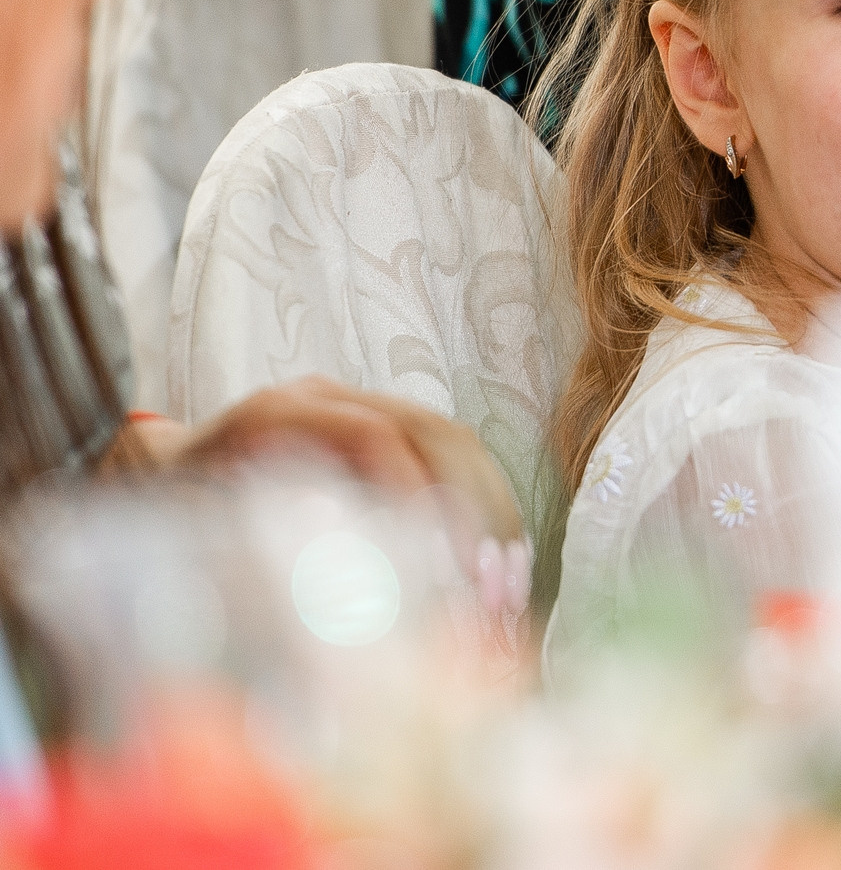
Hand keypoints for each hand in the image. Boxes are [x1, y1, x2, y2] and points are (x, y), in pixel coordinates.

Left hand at [168, 378, 526, 599]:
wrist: (157, 482)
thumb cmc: (171, 522)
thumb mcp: (197, 538)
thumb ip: (261, 559)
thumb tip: (342, 614)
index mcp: (276, 415)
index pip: (372, 437)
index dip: (419, 498)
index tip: (446, 572)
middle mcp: (328, 399)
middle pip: (434, 432)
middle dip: (476, 511)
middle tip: (493, 589)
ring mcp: (364, 408)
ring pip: (458, 444)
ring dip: (494, 514)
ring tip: (509, 586)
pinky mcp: (389, 434)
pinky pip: (458, 461)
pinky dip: (486, 513)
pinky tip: (501, 568)